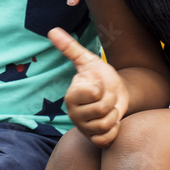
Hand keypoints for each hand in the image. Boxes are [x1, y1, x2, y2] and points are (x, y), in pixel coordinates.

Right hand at [48, 27, 128, 146]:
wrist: (118, 94)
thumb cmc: (101, 77)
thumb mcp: (88, 61)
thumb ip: (70, 48)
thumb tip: (52, 30)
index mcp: (71, 97)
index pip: (92, 94)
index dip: (101, 89)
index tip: (98, 85)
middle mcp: (74, 115)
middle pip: (100, 111)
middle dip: (110, 102)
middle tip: (106, 98)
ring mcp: (84, 129)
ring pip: (104, 125)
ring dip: (113, 116)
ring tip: (109, 110)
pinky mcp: (94, 140)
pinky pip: (106, 139)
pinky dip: (114, 131)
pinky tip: (112, 122)